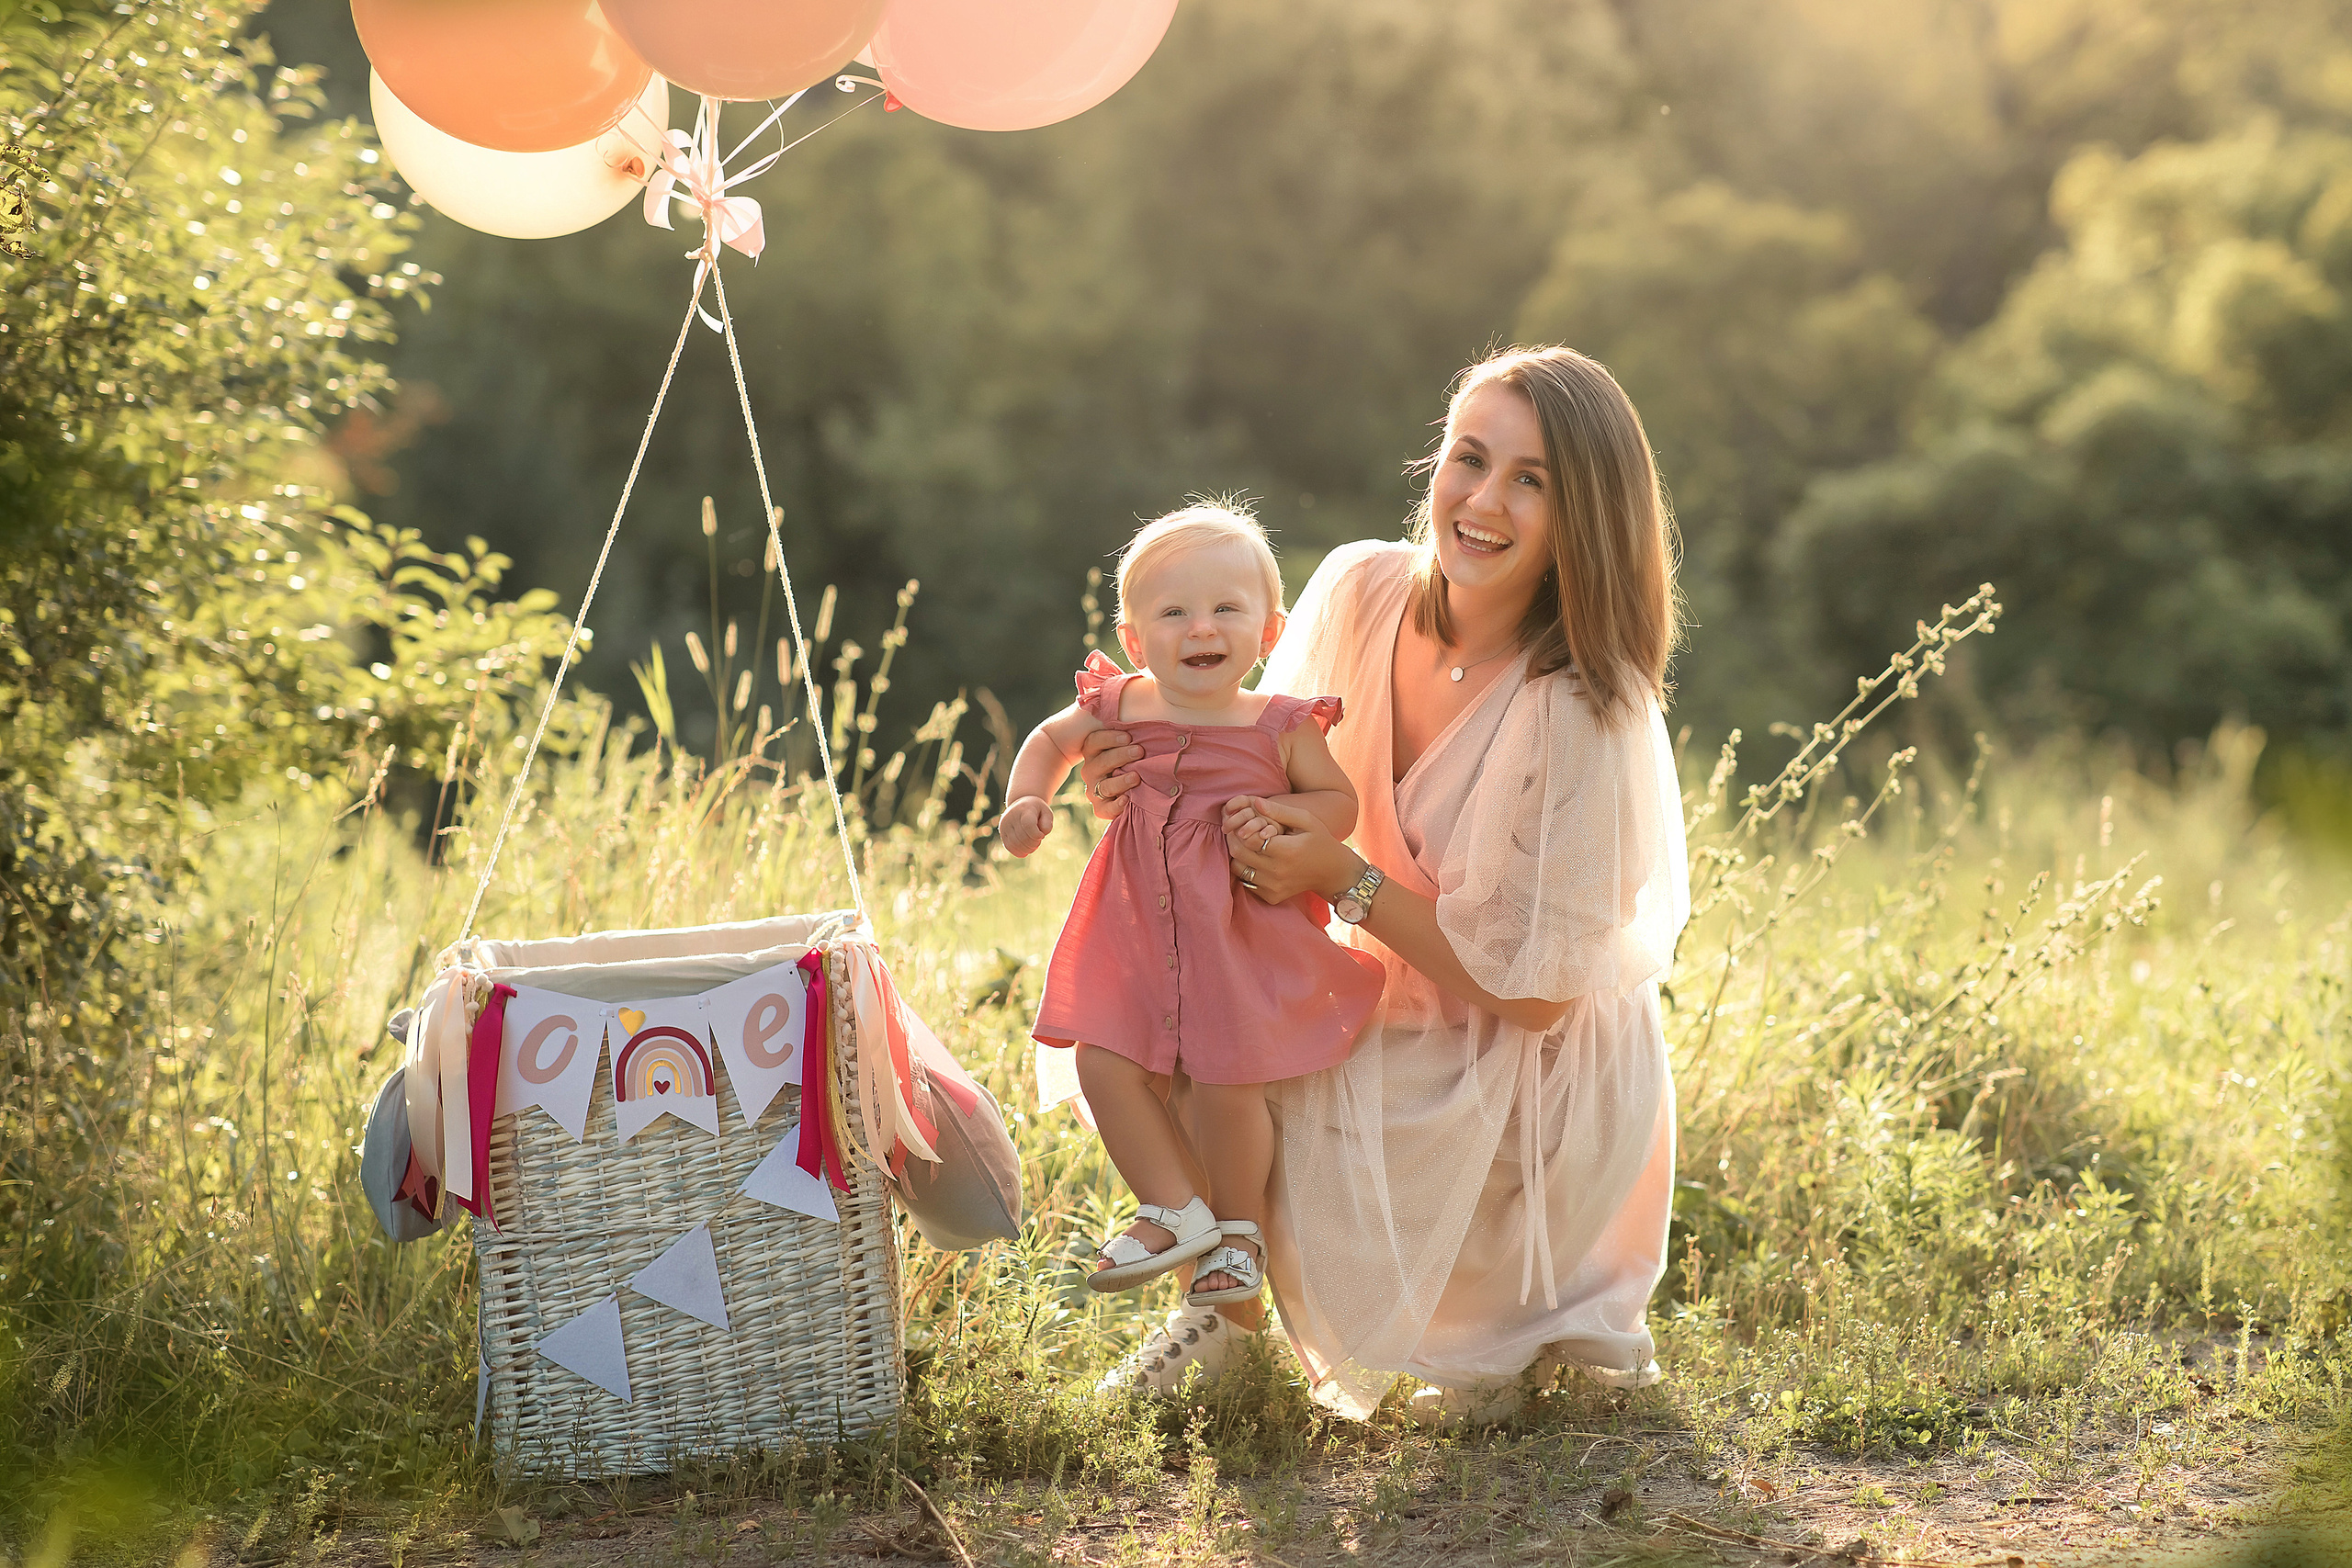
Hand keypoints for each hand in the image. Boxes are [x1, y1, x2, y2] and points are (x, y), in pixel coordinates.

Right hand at [997, 796, 1053, 856]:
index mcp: (1024, 809)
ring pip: (1015, 844)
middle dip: (1034, 844)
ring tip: (1033, 845)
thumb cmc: (1037, 811)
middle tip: (1038, 841)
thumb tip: (1040, 836)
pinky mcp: (1002, 833)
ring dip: (1027, 849)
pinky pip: (1009, 847)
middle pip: (1023, 837)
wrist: (1022, 804)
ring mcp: (1004, 825)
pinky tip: (1026, 850)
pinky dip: (1019, 852)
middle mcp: (1011, 816)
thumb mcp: (1046, 813)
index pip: (1028, 825)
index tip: (1041, 835)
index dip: (1037, 835)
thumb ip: (1047, 824)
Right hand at [1076, 726, 1141, 820]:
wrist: (1129, 792)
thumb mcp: (1126, 748)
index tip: (1128, 737)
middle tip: (1139, 751)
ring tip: (1136, 777)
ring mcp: (1094, 790)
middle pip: (1101, 762)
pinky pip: (1106, 809)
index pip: (1094, 741)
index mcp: (1093, 753)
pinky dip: (1116, 806)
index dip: (1109, 738)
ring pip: (1104, 786)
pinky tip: (1126, 800)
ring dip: (1121, 781)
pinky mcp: (1101, 808)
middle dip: (1120, 756)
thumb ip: (1129, 739)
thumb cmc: (1129, 763)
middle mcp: (1090, 771)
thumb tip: (1146, 721)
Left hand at [1225, 795, 1362, 905]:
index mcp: (1287, 851)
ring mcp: (1273, 887)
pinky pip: (1246, 882)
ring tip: (1248, 844)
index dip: (1243, 827)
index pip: (1249, 838)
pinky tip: (1256, 860)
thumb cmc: (1320, 841)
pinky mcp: (1271, 896)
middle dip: (1235, 838)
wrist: (1332, 873)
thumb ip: (1280, 811)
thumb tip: (1256, 802)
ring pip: (1239, 868)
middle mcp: (1278, 872)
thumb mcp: (1306, 820)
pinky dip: (1246, 870)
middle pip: (1239, 853)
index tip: (1247, 821)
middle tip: (1239, 829)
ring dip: (1239, 854)